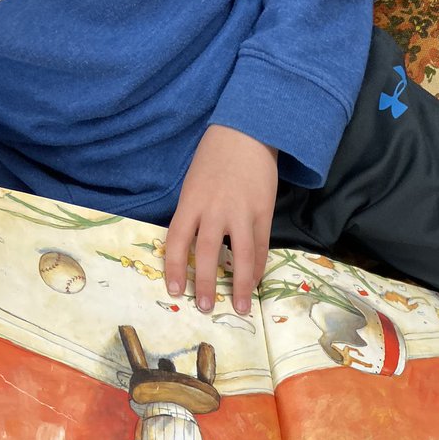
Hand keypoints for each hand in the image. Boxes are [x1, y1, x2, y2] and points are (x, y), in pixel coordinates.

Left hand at [165, 125, 277, 315]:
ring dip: (240, 285)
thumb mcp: (194, 184)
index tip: (175, 290)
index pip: (177, 240)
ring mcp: (242, 212)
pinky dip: (257, 268)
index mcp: (191, 201)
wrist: (248, 131)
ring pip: (241, 256)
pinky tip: (254, 283)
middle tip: (206, 307)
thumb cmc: (215, 158)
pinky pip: (260, 247)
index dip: (174, 267)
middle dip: (206, 283)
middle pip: (209, 253)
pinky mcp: (264, 213)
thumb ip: (193, 215)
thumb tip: (193, 250)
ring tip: (240, 307)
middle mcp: (215, 209)